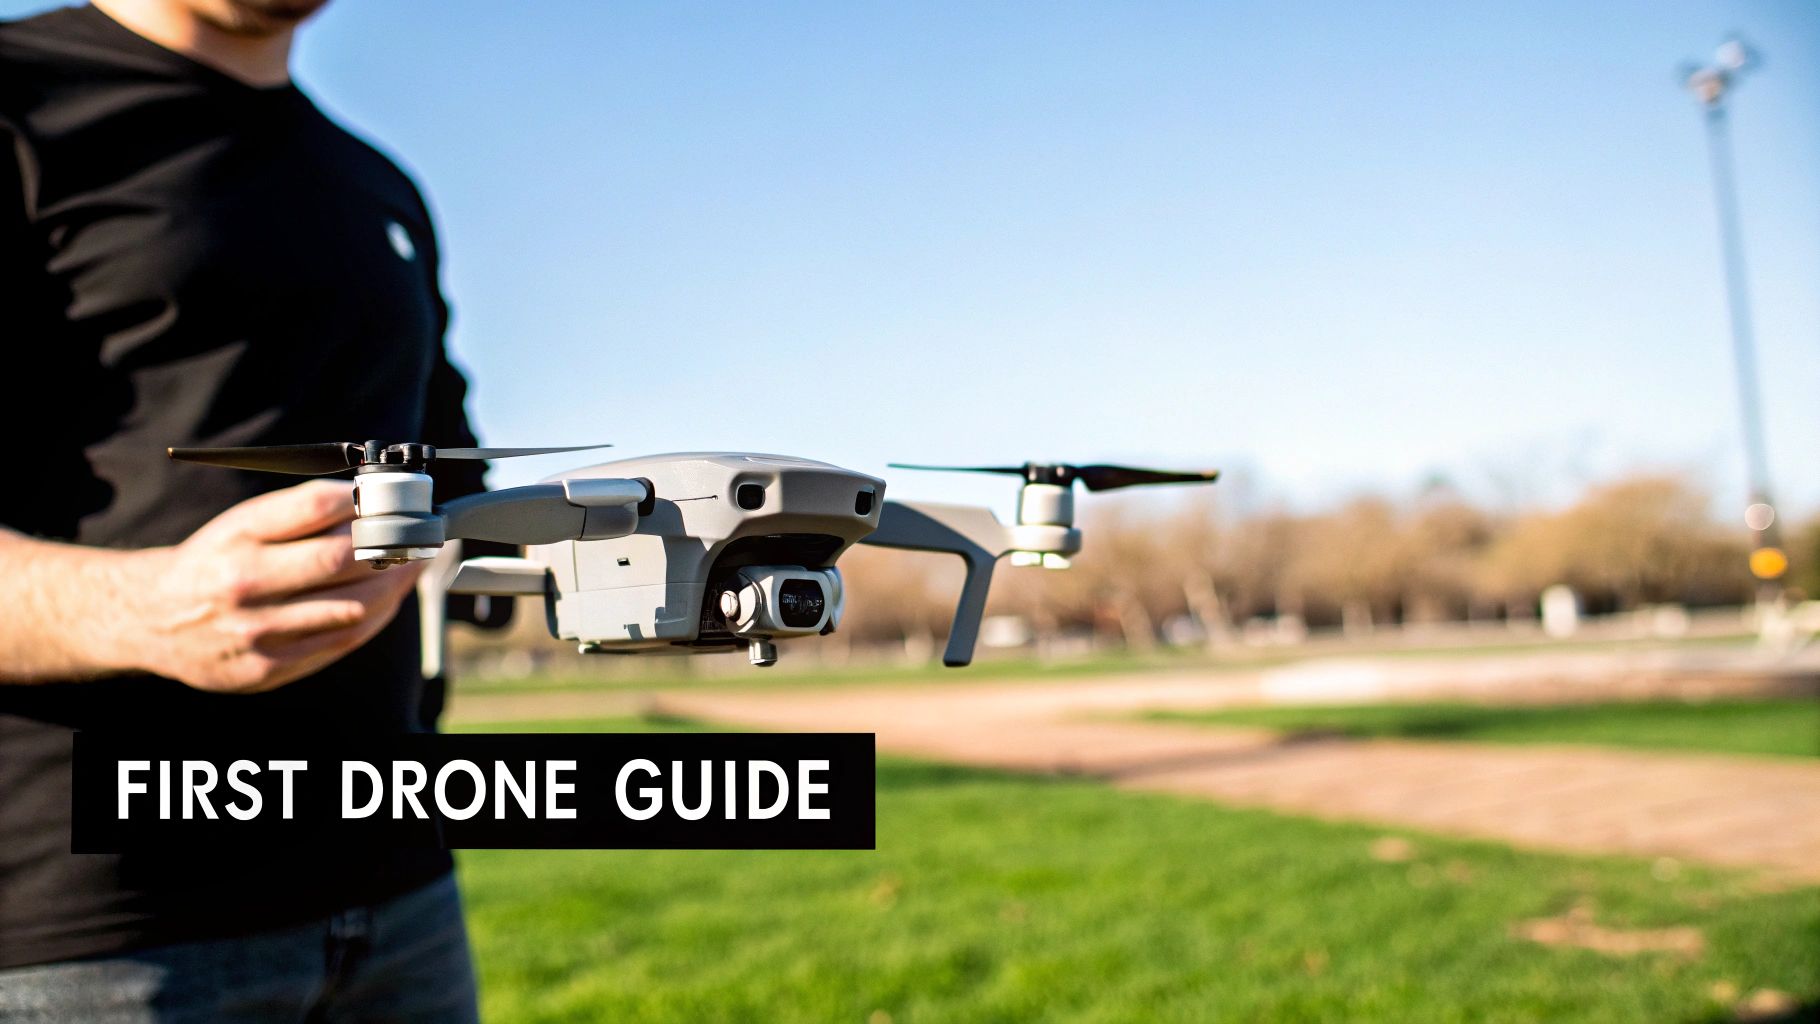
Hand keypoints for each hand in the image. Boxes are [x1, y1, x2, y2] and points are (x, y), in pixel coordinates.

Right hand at [119, 480, 425, 692]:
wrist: (153, 620)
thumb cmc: (213, 562)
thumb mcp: (243, 522)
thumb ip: (301, 509)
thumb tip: (367, 498)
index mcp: (237, 536)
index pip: (315, 507)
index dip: (366, 501)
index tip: (397, 499)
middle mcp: (242, 583)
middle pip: (340, 560)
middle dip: (393, 546)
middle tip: (420, 536)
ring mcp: (255, 630)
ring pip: (351, 608)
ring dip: (395, 586)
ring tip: (414, 568)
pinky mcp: (267, 667)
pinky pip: (340, 642)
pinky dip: (374, 619)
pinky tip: (387, 602)